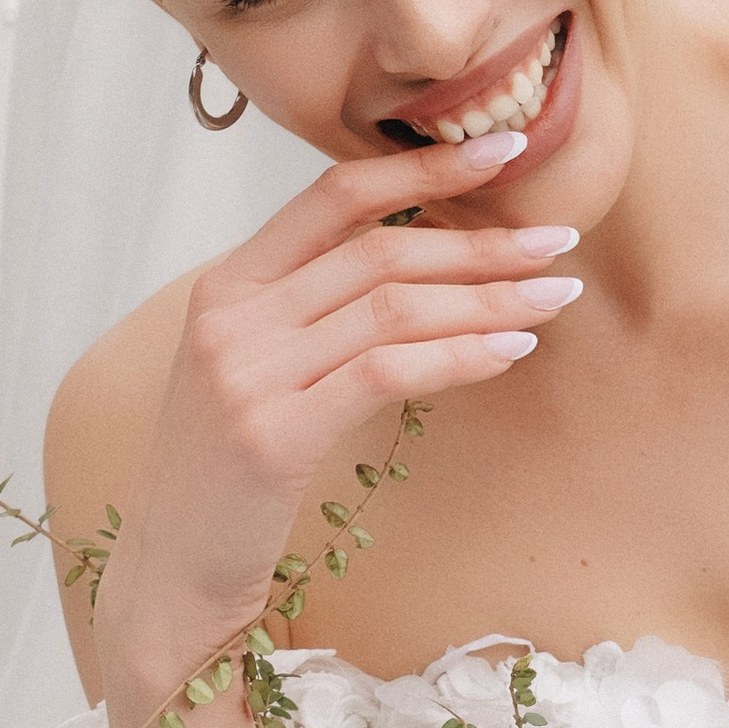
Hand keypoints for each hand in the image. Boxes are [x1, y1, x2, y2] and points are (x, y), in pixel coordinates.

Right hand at [96, 126, 578, 705]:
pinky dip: (458, 355)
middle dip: (481, 240)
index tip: (503, 151)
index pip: (334, 193)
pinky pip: (385, 372)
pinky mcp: (272, 434)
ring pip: (391, 305)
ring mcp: (245, 373)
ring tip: (554, 298)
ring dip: (487, 297)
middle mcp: (230, 315)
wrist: (170, 575)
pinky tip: (510, 352)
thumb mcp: (255, 374)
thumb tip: (423, 263)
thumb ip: (310, 313)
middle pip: (378, 248)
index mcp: (225, 285)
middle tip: (558, 239)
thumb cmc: (229, 479)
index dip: (423, 166)